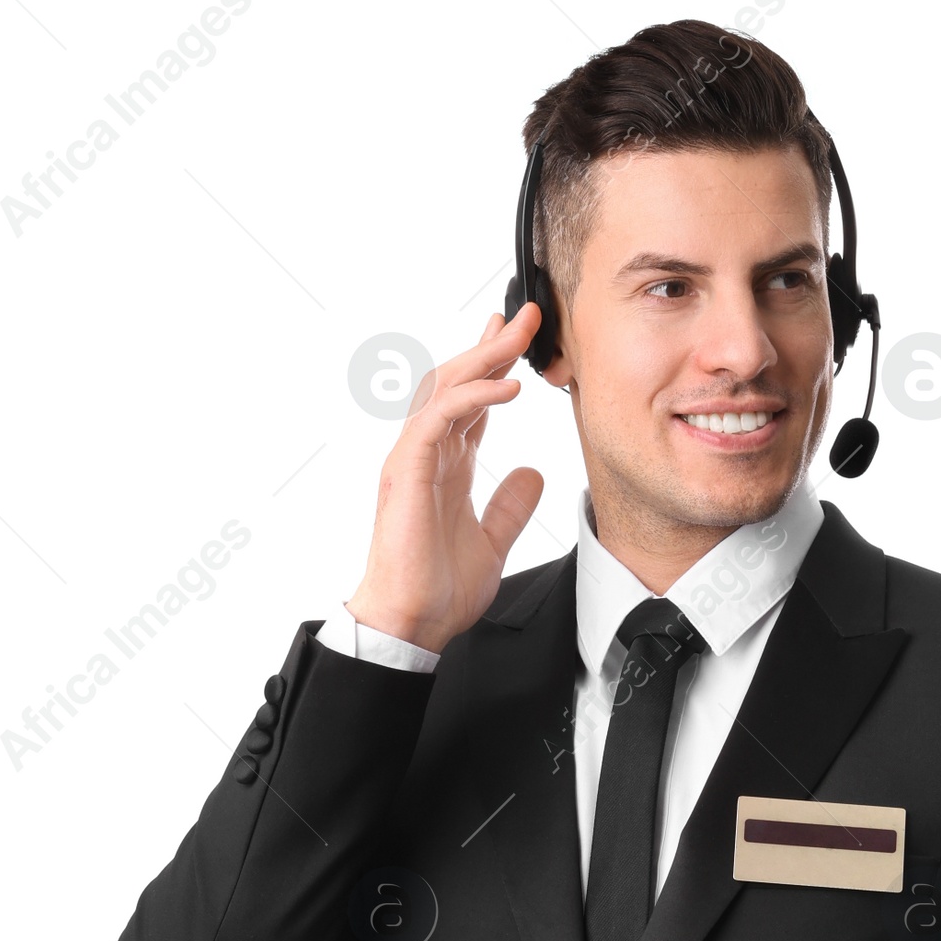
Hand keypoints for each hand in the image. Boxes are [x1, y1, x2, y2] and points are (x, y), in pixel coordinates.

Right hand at [345, 307, 545, 652]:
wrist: (412, 625)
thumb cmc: (437, 590)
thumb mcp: (493, 542)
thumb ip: (510, 507)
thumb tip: (533, 474)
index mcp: (444, 466)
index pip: (470, 401)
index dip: (494, 366)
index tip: (521, 337)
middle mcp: (426, 453)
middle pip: (458, 382)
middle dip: (492, 345)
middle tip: (527, 315)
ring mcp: (413, 458)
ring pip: (445, 388)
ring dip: (483, 357)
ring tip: (518, 334)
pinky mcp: (407, 470)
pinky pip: (440, 419)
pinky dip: (474, 397)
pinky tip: (508, 386)